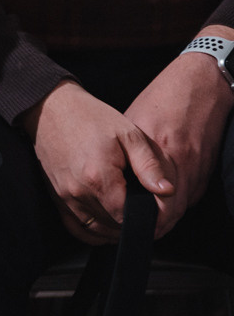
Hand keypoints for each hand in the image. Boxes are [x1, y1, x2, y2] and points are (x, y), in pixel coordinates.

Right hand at [23, 81, 176, 243]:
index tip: (154, 214)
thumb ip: (149, 165)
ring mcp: (64, 196)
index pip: (128, 220)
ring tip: (127, 216)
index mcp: (99, 178)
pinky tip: (106, 221)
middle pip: (113, 228)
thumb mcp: (128, 134)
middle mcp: (78, 192)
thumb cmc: (90, 117)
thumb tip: (167, 191)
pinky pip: (76, 227)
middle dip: (132, 226)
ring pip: (95, 231)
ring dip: (114, 230)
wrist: (50, 107)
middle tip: (146, 214)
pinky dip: (92, 231)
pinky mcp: (55, 196)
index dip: (146, 221)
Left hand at [124, 30, 233, 237]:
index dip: (138, 219)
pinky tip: (161, 203)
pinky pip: (190, 197)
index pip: (153, 203)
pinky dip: (176, 204)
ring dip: (164, 219)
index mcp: (159, 153)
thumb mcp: (132, 121)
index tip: (123, 224)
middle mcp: (181, 166)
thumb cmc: (164, 100)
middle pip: (170, 214)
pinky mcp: (206, 172)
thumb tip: (108, 174)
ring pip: (181, 209)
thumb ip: (123, 150)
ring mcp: (197, 171)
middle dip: (151, 226)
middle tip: (131, 230)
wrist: (202, 86)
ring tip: (143, 222)